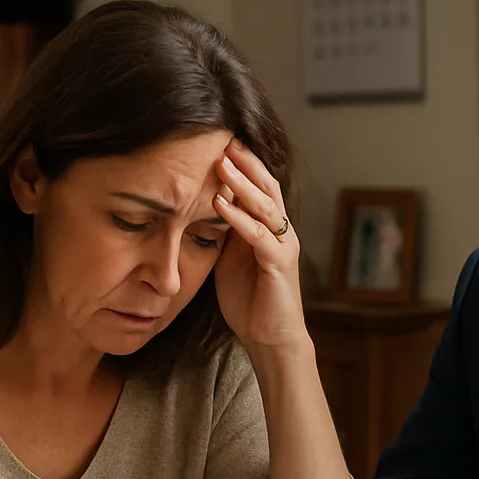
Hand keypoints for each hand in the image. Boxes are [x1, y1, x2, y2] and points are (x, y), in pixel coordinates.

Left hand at [213, 139, 307, 351]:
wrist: (271, 339)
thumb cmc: (250, 302)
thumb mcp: (229, 260)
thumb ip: (222, 234)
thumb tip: (196, 208)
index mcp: (267, 229)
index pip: (258, 187)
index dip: (242, 164)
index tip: (217, 141)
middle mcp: (280, 232)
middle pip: (267, 187)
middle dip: (246, 162)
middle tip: (223, 138)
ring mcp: (283, 247)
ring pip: (266, 206)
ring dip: (242, 184)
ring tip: (221, 163)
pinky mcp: (280, 265)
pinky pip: (260, 236)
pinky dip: (240, 219)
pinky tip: (221, 205)